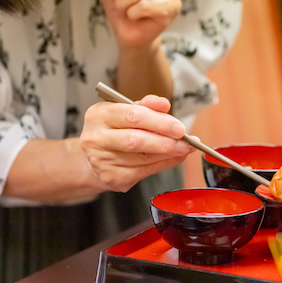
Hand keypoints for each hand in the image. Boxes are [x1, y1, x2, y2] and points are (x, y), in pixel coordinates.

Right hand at [79, 95, 194, 192]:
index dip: (159, 122)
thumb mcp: (126, 110)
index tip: (179, 127)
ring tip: (184, 148)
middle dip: (166, 141)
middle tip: (185, 140)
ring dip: (169, 153)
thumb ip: (146, 105)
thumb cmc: (114, 129)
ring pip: (143, 158)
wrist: (96, 155)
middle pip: (136, 140)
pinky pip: (144, 171)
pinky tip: (174, 157)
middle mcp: (96, 138)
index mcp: (99, 115)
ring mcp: (102, 160)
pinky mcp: (112, 177)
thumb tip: (164, 105)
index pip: (132, 116)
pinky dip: (164, 164)